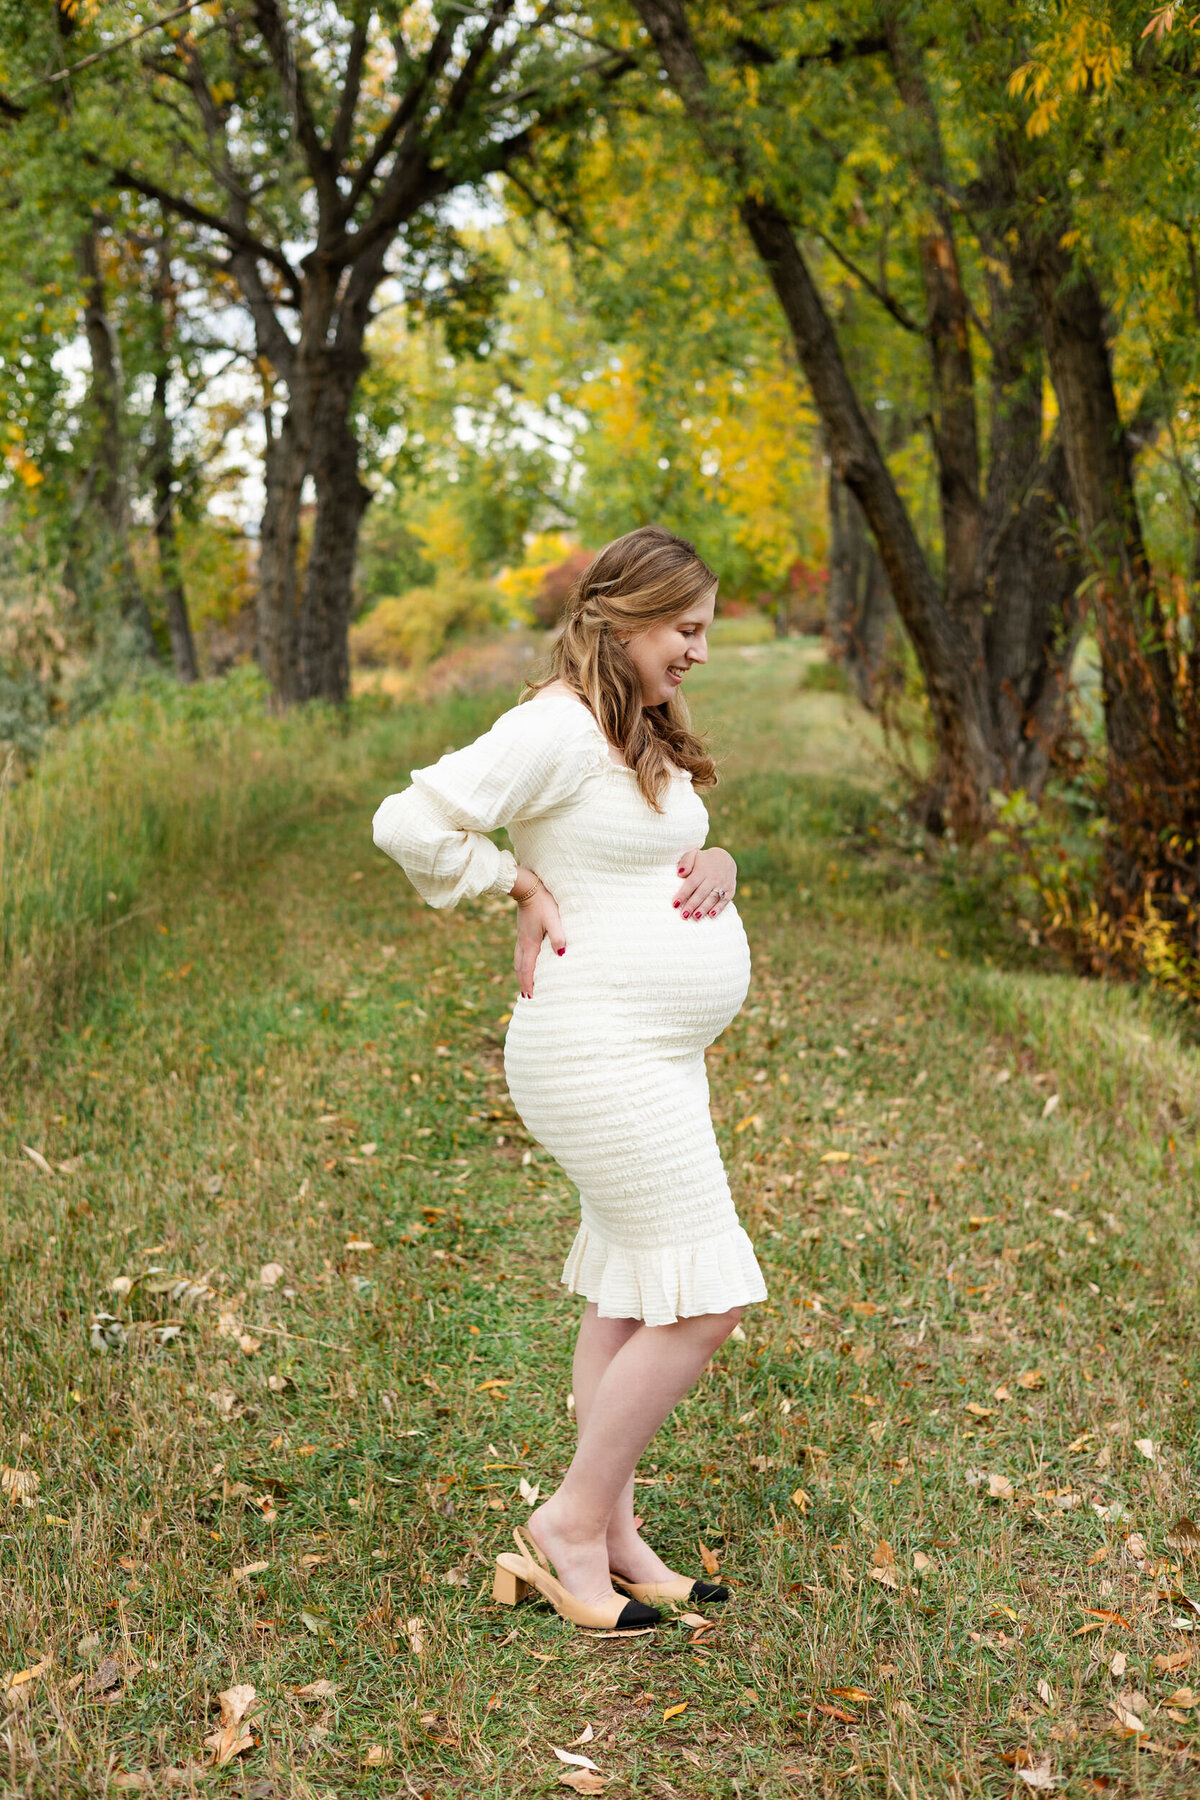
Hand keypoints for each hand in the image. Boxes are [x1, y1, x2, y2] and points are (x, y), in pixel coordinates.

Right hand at [511, 868, 565, 997]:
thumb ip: (558, 936)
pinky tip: (527, 962)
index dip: (528, 984)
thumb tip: (562, 953)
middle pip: (520, 967)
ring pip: (518, 960)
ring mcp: (521, 937)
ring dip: (521, 973)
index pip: (527, 969)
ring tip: (525, 983)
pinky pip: (520, 953)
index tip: (529, 997)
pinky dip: (522, 963)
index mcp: (530, 943)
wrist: (527, 887)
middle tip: (526, 996)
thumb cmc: (543, 902)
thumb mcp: (554, 919)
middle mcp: (523, 942)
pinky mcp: (523, 931)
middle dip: (523, 982)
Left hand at [673, 846, 736, 919]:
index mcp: (702, 870)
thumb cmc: (703, 860)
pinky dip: (719, 908)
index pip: (691, 883)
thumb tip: (680, 874)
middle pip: (701, 893)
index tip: (675, 904)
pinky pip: (725, 900)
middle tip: (684, 915)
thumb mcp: (693, 855)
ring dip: (704, 908)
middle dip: (692, 905)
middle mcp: (713, 878)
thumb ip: (686, 862)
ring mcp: (723, 884)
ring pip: (712, 898)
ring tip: (695, 917)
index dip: (683, 894)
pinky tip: (712, 915)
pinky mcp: (730, 890)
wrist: (725, 859)